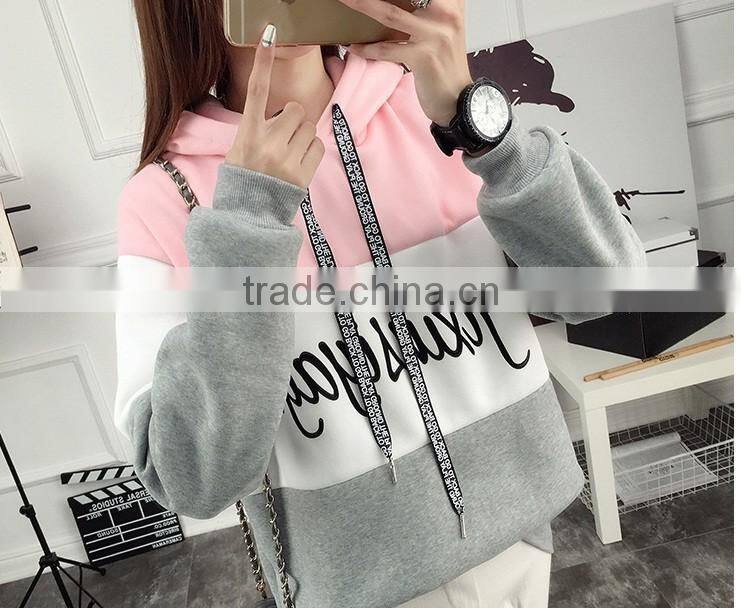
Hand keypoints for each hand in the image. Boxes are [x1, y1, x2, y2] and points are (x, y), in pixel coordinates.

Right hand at [225, 25, 324, 188]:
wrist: (250, 216)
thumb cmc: (245, 181)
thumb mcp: (239, 151)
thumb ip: (257, 129)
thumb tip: (281, 117)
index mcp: (247, 134)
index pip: (256, 91)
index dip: (262, 62)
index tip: (268, 36)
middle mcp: (267, 143)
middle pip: (295, 110)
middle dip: (292, 120)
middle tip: (283, 138)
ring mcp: (286, 159)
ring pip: (308, 127)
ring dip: (303, 136)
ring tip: (289, 154)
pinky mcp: (302, 173)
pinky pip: (317, 146)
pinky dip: (311, 151)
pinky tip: (299, 163)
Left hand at [338, 0, 472, 125]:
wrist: (458, 100)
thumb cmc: (446, 66)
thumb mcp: (443, 29)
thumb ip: (429, 11)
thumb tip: (398, 4)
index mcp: (451, 4)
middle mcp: (446, 15)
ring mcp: (435, 36)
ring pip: (390, 15)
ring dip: (362, 6)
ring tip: (345, 0)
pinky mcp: (423, 58)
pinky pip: (387, 49)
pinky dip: (367, 49)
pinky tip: (352, 47)